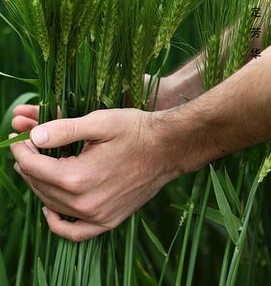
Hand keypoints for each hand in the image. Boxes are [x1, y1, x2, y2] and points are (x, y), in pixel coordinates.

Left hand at [10, 108, 178, 241]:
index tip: (17, 137)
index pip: (33, 166)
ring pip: (52, 204)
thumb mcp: (98, 121)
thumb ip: (63, 129)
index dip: (21, 150)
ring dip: (39, 184)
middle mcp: (84, 203)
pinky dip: (58, 223)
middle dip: (26, 164)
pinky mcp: (108, 221)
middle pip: (39, 185)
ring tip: (35, 166)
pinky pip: (75, 232)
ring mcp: (97, 216)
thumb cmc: (135, 130)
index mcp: (78, 176)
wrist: (169, 147)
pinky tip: (50, 208)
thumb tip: (32, 136)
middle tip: (25, 147)